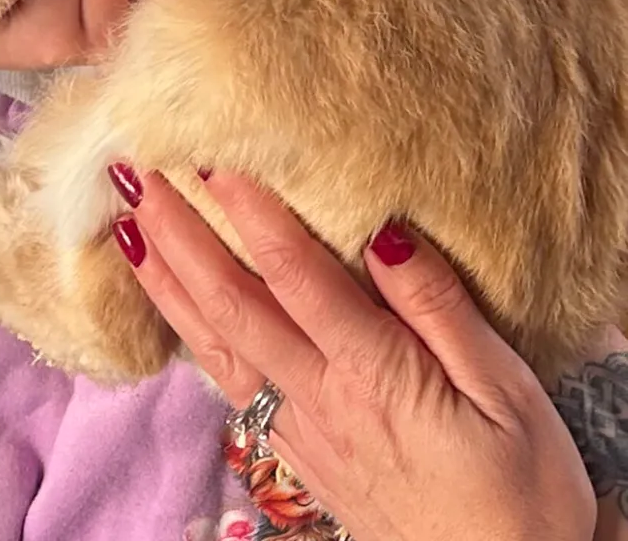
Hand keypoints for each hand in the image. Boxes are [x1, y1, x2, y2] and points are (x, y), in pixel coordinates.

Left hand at [108, 170, 595, 540]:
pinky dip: (185, 334)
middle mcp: (318, 395)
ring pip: (212, 343)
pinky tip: (167, 302)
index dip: (251, 214)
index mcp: (373, 373)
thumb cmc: (519, 487)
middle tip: (135, 173)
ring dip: (164, 281)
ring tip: (124, 226)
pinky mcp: (291, 446)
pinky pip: (223, 380)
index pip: (296, 277)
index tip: (212, 157)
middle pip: (231, 304)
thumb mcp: (509, 393)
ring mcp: (296, 424)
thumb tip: (385, 235)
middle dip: (178, 235)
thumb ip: (441, 310)